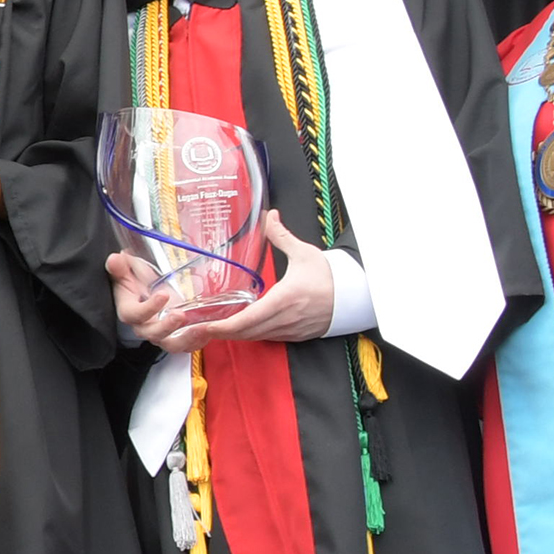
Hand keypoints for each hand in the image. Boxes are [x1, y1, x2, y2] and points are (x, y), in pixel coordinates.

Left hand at [107, 214, 334, 352]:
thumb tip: (269, 215)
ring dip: (235, 334)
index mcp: (283, 300)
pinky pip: (267, 338)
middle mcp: (284, 320)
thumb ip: (281, 236)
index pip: (246, 320)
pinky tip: (239, 327)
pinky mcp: (295, 335)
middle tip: (198, 327)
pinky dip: (251, 334)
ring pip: (255, 337)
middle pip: (245, 333)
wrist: (356, 296)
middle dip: (221, 332)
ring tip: (213, 327)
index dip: (222, 327)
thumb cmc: (330, 276)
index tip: (204, 326)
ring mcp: (290, 330)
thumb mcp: (304, 253)